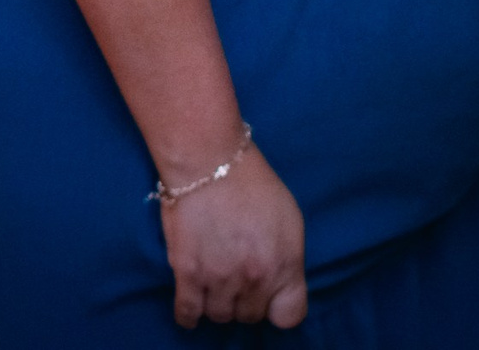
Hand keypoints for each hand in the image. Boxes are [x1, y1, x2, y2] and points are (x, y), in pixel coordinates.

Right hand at [160, 136, 306, 328]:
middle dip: (244, 303)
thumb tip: (276, 276)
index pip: (289, 317)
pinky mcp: (188, 272)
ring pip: (220, 315)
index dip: (276, 309)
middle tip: (234, 283)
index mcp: (285, 267)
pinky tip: (190, 312)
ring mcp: (221, 278)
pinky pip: (188, 311)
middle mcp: (256, 279)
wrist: (209, 161)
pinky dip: (188, 316)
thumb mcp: (290, 221)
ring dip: (217, 305)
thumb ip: (287, 257)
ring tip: (212, 288)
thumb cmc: (252, 183)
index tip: (267, 299)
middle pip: (250, 316)